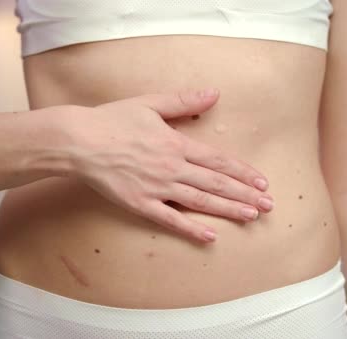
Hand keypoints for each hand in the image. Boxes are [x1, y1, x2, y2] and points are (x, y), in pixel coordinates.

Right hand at [69, 88, 272, 242]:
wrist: (79, 141)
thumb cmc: (112, 119)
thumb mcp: (149, 103)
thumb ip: (184, 101)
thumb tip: (215, 93)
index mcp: (175, 143)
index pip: (217, 160)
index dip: (242, 171)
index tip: (261, 181)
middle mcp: (171, 167)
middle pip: (215, 183)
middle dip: (245, 194)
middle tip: (268, 205)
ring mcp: (156, 188)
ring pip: (199, 201)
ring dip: (227, 210)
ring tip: (251, 216)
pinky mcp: (139, 204)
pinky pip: (169, 220)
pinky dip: (190, 229)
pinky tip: (210, 236)